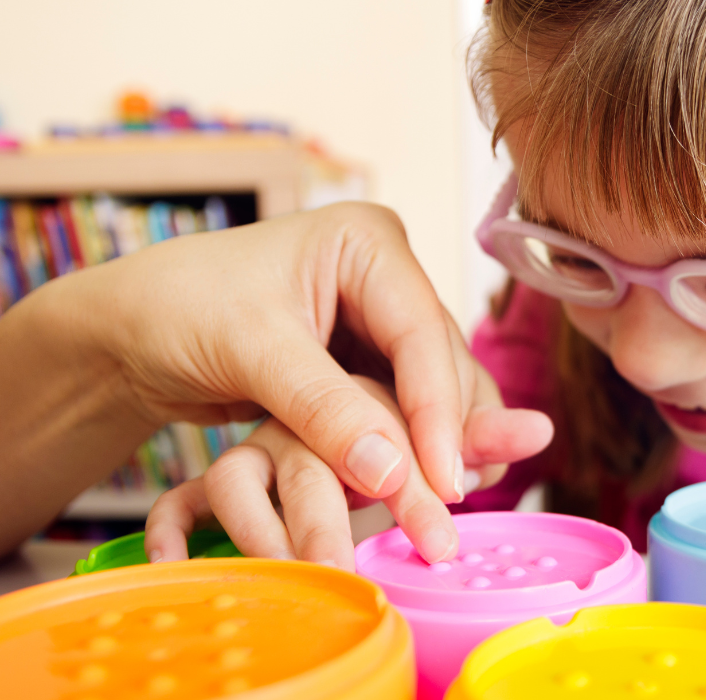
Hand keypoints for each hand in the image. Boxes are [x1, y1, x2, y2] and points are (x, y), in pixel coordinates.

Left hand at [0, 201, 551, 553]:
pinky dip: (414, 454)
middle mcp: (389, 280)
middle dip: (443, 437)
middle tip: (444, 509)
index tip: (444, 480)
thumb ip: (324, 408)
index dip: (437, 410)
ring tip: (441, 511)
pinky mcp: (370, 366)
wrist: (131, 332)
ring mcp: (383, 324)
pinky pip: (409, 413)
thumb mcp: (250, 350)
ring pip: (436, 393)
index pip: (422, 332)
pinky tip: (423, 494)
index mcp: (368, 243)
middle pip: (441, 364)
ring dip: (437, 450)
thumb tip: (392, 473)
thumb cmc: (177, 310)